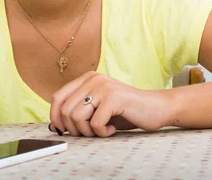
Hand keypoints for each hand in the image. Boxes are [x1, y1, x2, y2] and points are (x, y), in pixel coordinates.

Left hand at [49, 71, 167, 137]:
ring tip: (101, 131)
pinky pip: (95, 123)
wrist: (156, 108)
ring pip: (77, 117)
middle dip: (74, 129)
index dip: (55, 117)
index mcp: (87, 78)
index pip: (58, 97)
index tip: (62, 130)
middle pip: (65, 110)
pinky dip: (102, 133)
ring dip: (88, 132)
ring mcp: (103, 87)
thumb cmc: (126, 112)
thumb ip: (78, 112)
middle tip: (90, 133)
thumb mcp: (98, 109)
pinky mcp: (114, 98)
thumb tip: (54, 126)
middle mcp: (93, 79)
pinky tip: (112, 129)